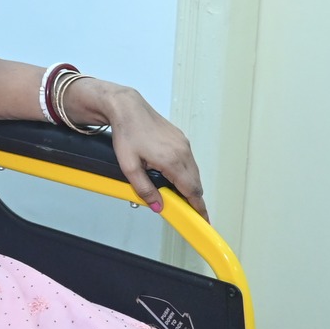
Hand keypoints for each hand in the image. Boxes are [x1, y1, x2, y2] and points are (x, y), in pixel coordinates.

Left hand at [74, 80, 209, 219]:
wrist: (128, 108)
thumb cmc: (127, 133)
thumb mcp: (129, 166)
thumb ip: (144, 189)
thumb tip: (158, 206)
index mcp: (172, 160)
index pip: (191, 191)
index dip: (198, 208)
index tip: (203, 220)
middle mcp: (182, 152)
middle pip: (196, 183)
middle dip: (195, 200)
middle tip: (191, 213)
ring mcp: (183, 144)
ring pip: (194, 172)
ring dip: (191, 186)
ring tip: (182, 198)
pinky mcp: (181, 139)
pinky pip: (189, 161)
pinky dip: (187, 173)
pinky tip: (177, 179)